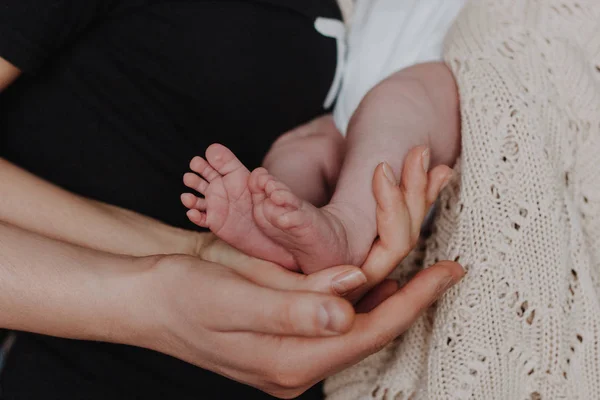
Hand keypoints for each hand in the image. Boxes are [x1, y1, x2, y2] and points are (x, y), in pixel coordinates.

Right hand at [132, 147, 462, 398]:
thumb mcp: (234, 299)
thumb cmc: (182, 298)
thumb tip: (348, 308)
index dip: (415, 300)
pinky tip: (380, 275)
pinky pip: (338, 315)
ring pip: (359, 321)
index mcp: (290, 361)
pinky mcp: (287, 332)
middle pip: (373, 329)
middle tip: (449, 260)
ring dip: (393, 291)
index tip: (451, 270)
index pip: (370, 332)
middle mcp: (299, 363)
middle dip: (413, 294)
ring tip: (426, 261)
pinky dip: (364, 292)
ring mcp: (293, 350)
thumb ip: (293, 307)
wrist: (147, 300)